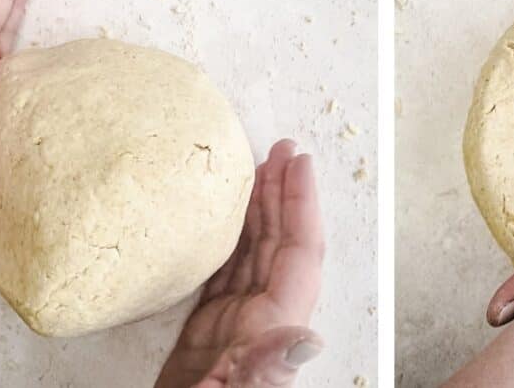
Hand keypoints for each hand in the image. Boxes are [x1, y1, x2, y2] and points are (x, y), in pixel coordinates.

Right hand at [156, 140, 324, 387]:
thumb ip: (264, 374)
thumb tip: (308, 339)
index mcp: (271, 333)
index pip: (298, 256)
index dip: (301, 206)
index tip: (299, 162)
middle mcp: (260, 325)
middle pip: (281, 245)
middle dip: (284, 194)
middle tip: (282, 147)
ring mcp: (233, 330)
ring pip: (254, 255)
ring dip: (259, 210)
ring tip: (257, 169)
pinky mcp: (205, 338)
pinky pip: (224, 275)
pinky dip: (227, 241)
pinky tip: (223, 219)